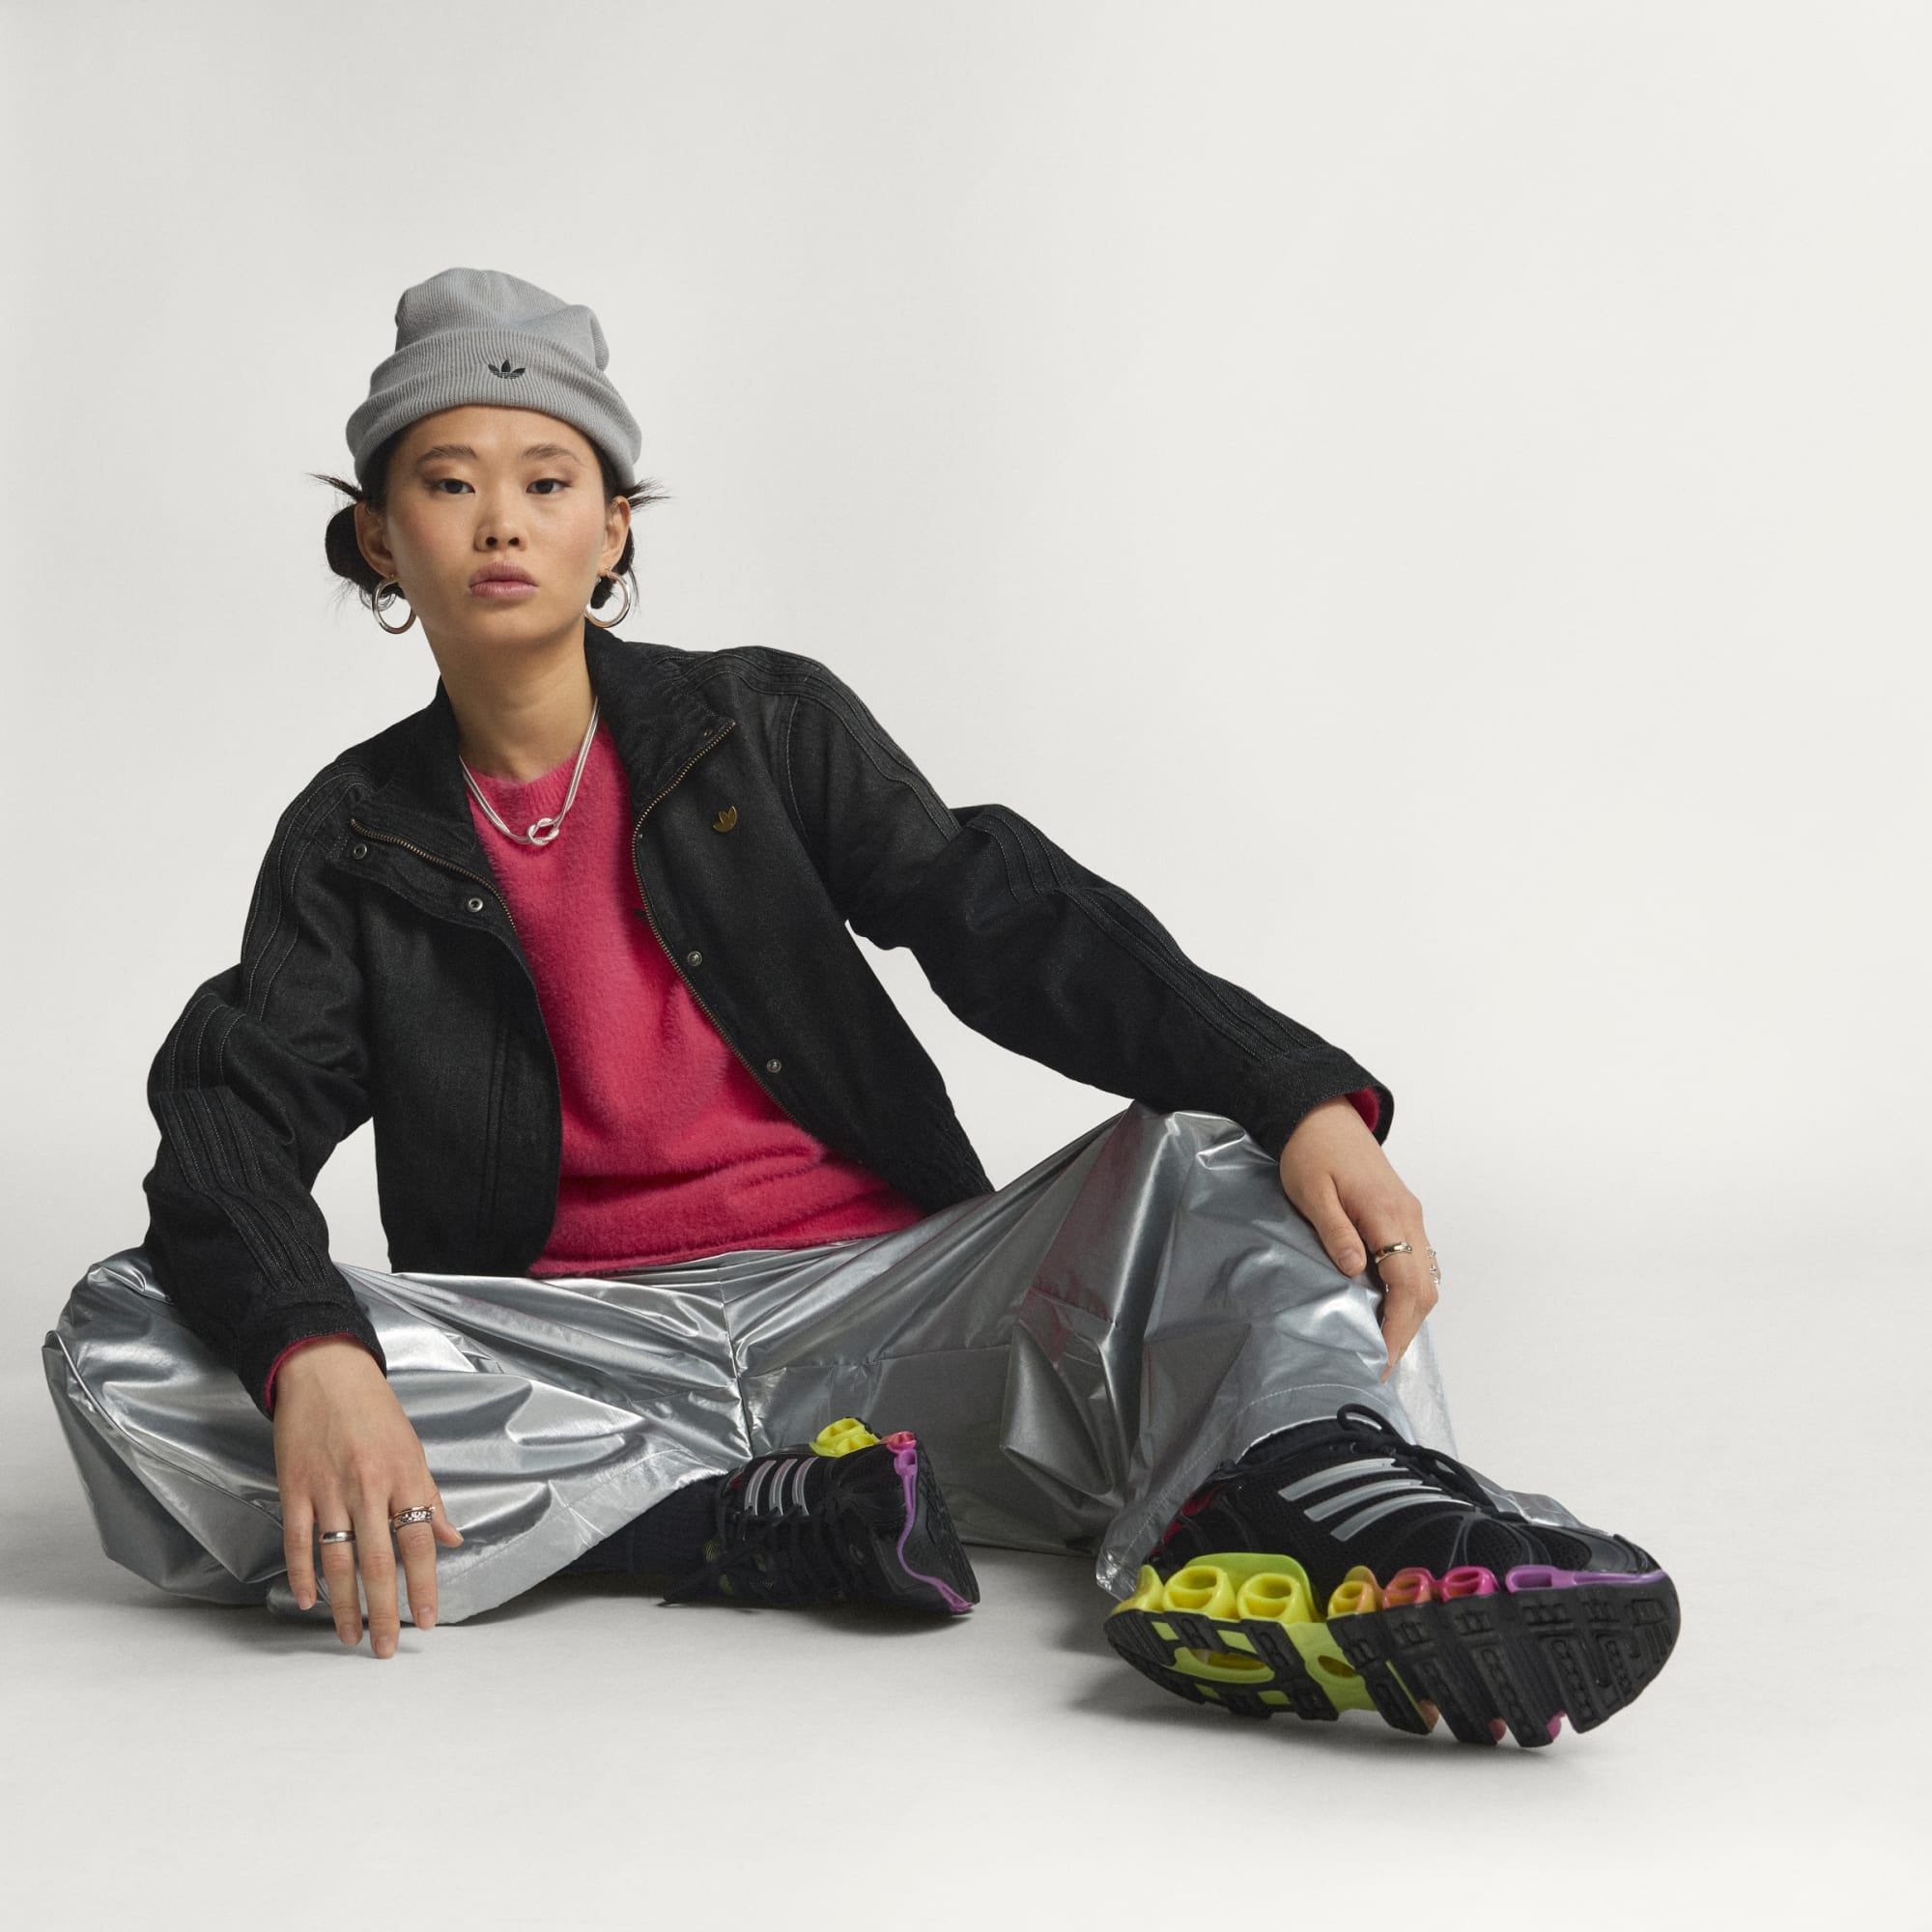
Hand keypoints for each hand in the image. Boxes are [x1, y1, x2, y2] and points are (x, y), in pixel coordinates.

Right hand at [273, 1338, 463, 1655]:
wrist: (326, 1372)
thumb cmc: (376, 1410)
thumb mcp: (413, 1449)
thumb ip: (429, 1498)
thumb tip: (453, 1540)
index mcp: (405, 1476)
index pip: (419, 1543)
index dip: (423, 1586)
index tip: (427, 1621)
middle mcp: (369, 1487)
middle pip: (379, 1562)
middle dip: (385, 1610)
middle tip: (385, 1648)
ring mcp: (329, 1489)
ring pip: (338, 1560)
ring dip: (344, 1605)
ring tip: (351, 1636)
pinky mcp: (295, 1488)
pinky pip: (299, 1541)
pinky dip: (302, 1574)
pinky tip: (307, 1602)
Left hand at [1277, 1096, 1439, 1378]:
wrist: (1321, 1113)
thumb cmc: (1310, 1150)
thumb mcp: (1311, 1191)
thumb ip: (1335, 1231)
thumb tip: (1355, 1271)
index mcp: (1387, 1212)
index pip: (1407, 1284)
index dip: (1398, 1328)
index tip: (1381, 1358)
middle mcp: (1408, 1216)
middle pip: (1425, 1288)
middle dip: (1407, 1330)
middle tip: (1380, 1362)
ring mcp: (1410, 1214)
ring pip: (1425, 1277)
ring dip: (1409, 1313)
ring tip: (1381, 1344)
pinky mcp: (1402, 1213)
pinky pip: (1416, 1262)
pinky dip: (1407, 1292)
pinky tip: (1385, 1309)